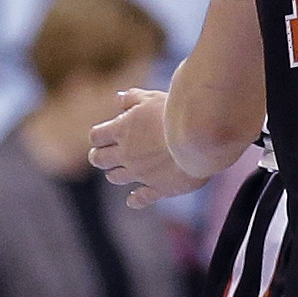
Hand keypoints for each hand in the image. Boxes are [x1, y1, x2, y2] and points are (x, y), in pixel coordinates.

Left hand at [90, 88, 209, 207]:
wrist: (201, 137)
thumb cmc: (177, 113)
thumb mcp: (153, 97)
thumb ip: (133, 98)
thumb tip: (118, 99)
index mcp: (122, 130)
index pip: (96, 136)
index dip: (99, 135)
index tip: (105, 134)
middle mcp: (126, 154)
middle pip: (99, 159)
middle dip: (100, 156)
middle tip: (105, 153)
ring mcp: (140, 173)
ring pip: (115, 178)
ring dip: (115, 174)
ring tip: (121, 170)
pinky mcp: (158, 187)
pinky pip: (140, 199)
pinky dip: (135, 199)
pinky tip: (133, 199)